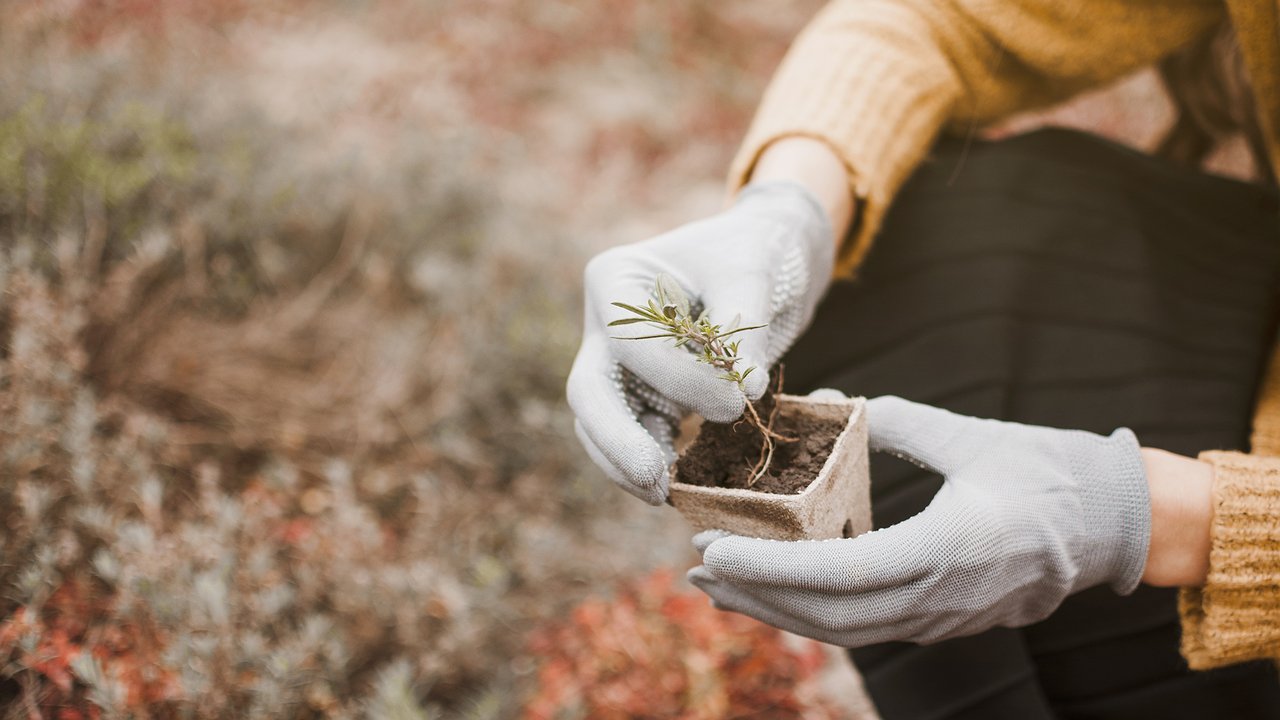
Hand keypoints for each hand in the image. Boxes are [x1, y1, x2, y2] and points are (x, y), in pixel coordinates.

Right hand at [566, 181, 834, 503]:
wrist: (763, 258)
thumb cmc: (752, 252)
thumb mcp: (753, 274)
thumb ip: (744, 329)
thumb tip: (747, 388)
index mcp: (616, 278)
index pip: (630, 342)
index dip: (679, 379)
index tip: (735, 402)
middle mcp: (604, 323)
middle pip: (590, 391)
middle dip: (616, 440)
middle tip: (655, 480)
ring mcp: (617, 362)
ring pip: (600, 423)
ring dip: (626, 463)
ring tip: (663, 495)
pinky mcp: (641, 394)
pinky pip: (632, 435)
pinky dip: (649, 461)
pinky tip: (674, 488)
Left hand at [688, 396, 1151, 645]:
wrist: (1115, 524)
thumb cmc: (1049, 472)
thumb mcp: (971, 437)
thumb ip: (898, 421)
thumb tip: (835, 400)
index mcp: (945, 551)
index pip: (837, 574)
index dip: (769, 571)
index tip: (714, 553)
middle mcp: (938, 598)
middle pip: (827, 616)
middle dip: (756, 597)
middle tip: (697, 570)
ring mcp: (941, 618)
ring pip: (843, 630)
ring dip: (777, 611)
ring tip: (722, 589)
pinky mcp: (942, 618)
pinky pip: (866, 626)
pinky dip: (814, 613)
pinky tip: (781, 594)